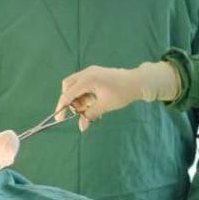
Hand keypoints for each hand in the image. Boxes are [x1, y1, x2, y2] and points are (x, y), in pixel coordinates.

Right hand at [55, 62, 181, 131]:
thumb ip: (90, 115)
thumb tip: (81, 127)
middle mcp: (87, 73)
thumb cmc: (122, 93)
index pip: (68, 94)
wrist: (138, 82)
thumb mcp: (105, 106)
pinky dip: (86, 95)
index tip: (59, 119)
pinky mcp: (96, 74)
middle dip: (71, 101)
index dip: (62, 107)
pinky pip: (84, 85)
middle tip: (80, 112)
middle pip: (68, 86)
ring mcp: (91, 72)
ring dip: (80, 99)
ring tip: (92, 109)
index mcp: (88, 79)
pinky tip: (95, 104)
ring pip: (76, 86)